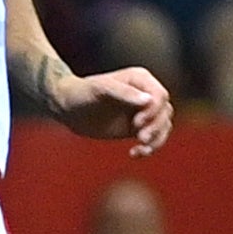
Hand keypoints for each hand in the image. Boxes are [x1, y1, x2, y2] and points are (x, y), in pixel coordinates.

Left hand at [48, 63, 174, 154]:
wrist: (68, 108)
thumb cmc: (81, 93)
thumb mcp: (100, 89)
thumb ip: (124, 93)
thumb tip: (148, 100)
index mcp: (140, 79)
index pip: (160, 95)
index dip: (153, 111)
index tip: (136, 123)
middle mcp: (146, 93)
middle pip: (165, 111)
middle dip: (156, 126)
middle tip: (140, 138)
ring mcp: (143, 111)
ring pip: (164, 125)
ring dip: (157, 139)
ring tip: (141, 148)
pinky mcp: (138, 127)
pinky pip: (155, 137)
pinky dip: (150, 147)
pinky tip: (135, 154)